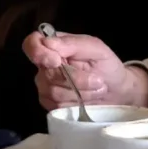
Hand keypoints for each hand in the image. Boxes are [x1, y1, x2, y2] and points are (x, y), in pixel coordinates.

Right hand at [22, 31, 147, 111]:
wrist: (117, 90)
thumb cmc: (106, 65)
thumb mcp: (96, 48)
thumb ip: (73, 43)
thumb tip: (48, 42)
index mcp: (54, 46)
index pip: (31, 44)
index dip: (38, 52)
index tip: (57, 61)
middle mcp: (44, 66)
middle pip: (47, 74)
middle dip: (76, 79)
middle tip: (98, 79)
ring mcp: (45, 87)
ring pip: (54, 92)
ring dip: (81, 91)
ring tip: (98, 88)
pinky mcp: (51, 104)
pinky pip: (58, 106)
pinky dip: (77, 102)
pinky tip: (89, 99)